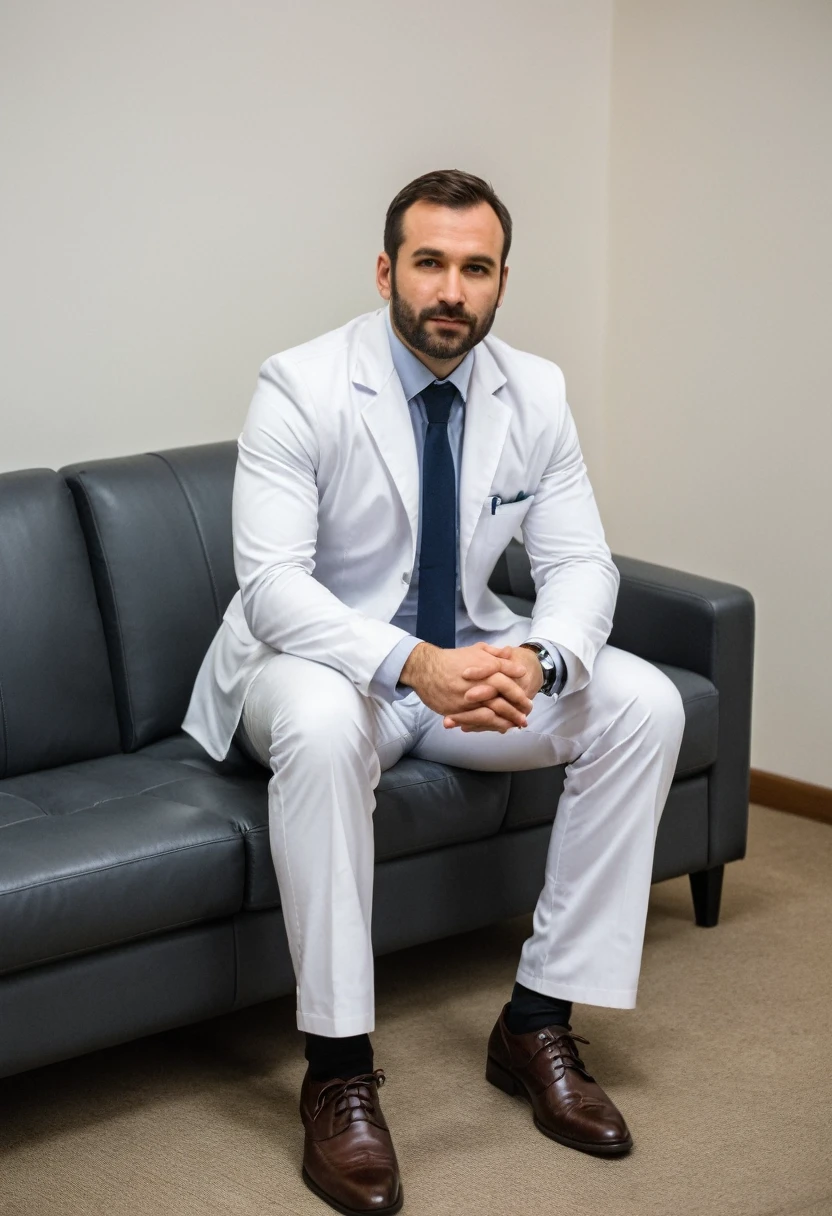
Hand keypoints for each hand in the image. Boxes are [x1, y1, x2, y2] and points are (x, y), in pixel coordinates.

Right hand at [399, 642, 532, 731]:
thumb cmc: (452, 659)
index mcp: (484, 667)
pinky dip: (489, 725)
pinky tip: (498, 728)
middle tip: (526, 716)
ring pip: (492, 712)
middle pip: (503, 699)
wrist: (425, 668)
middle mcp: (478, 683)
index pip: (507, 681)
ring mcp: (467, 698)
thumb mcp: (475, 650)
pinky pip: (476, 720)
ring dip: (506, 720)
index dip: (519, 693)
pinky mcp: (457, 709)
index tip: (528, 700)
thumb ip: (494, 653)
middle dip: (517, 709)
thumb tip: (511, 653)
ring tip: (516, 725)